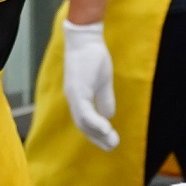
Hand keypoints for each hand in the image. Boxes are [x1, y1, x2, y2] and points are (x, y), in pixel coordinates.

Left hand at [59, 20, 118, 151]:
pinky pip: (85, 112)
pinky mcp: (77, 89)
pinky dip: (95, 123)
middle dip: (98, 138)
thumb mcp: (103, 81)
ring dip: (98, 134)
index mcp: (78, 97)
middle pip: (83, 125)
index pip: (85, 121)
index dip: (96, 133)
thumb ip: (104, 99)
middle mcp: (73, 98)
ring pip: (83, 122)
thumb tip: (109, 116)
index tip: (109, 142)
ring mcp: (73, 94)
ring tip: (112, 142)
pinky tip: (106, 129)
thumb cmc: (94, 56)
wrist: (86, 37)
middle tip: (112, 147)